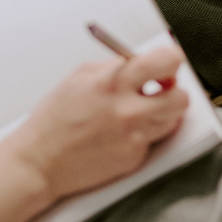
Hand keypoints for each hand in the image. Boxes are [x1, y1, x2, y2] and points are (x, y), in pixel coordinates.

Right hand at [2, 45, 190, 199]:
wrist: (39, 162)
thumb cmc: (54, 119)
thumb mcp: (79, 77)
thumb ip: (115, 66)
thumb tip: (143, 59)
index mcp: (114, 82)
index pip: (167, 61)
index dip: (171, 61)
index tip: (166, 65)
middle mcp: (128, 110)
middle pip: (181, 97)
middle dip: (174, 91)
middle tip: (161, 91)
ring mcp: (134, 137)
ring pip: (172, 120)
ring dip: (161, 114)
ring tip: (137, 113)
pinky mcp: (134, 158)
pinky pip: (153, 140)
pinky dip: (142, 135)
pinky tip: (120, 134)